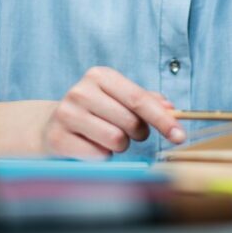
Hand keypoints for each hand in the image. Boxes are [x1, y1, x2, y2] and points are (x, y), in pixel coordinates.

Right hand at [41, 66, 184, 158]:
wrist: (52, 126)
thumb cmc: (95, 112)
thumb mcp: (119, 99)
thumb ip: (147, 101)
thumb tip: (171, 109)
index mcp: (100, 76)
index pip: (139, 99)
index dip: (163, 119)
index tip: (180, 135)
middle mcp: (81, 91)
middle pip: (130, 122)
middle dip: (138, 133)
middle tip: (130, 133)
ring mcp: (66, 114)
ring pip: (116, 140)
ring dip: (120, 145)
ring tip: (107, 138)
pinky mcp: (58, 138)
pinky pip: (98, 155)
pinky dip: (102, 156)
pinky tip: (90, 146)